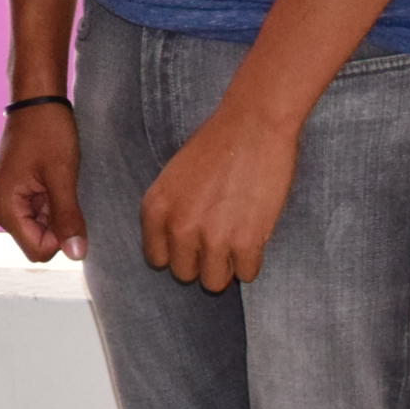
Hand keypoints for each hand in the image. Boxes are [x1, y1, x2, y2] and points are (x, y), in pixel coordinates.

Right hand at [0, 102, 87, 262]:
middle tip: (61, 189)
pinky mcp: (9, 192)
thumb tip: (76, 255)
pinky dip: (49, 203)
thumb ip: (67, 218)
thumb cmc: (49, 132)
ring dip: (54, 211)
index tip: (68, 204)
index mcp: (2, 206)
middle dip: (56, 223)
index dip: (61, 236)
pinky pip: (34, 213)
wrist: (37, 101)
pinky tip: (51, 180)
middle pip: (36, 241)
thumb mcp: (62, 176)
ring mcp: (1, 199)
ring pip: (37, 228)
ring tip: (55, 181)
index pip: (38, 250)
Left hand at [141, 106, 300, 291]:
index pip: (157, 258)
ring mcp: (211, 238)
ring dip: (226, 266)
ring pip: (214, 282)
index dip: (177, 253)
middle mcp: (178, 227)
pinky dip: (252, 261)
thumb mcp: (173, 178)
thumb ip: (170, 212)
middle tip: (219, 239)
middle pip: (184, 273)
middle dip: (201, 261)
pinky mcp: (245, 242)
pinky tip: (254, 237)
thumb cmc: (215, 146)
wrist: (252, 126)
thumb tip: (175, 246)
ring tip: (236, 241)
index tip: (192, 243)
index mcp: (155, 209)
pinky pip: (246, 274)